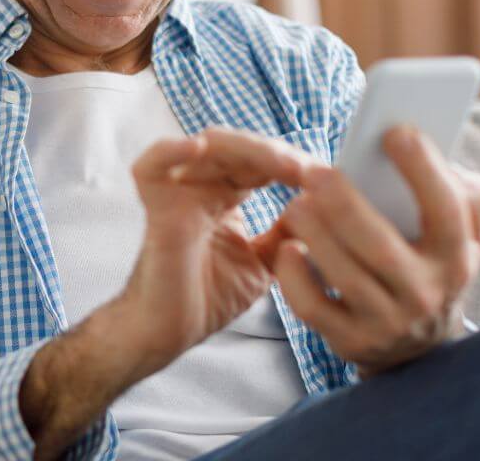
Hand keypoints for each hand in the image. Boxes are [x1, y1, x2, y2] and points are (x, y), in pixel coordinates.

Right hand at [114, 126, 307, 374]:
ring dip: (248, 148)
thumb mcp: (264, 263)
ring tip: (282, 163)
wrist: (171, 333)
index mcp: (225, 194)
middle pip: (238, 146)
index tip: (328, 177)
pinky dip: (170, 150)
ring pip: (208, 146)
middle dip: (277, 153)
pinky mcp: (158, 208)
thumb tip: (323, 211)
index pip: (260, 162)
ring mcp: (178, 193)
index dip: (292, 163)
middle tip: (309, 170)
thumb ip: (287, 235)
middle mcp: (201, 187)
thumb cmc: (208, 298)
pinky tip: (197, 147)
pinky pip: (151, 167)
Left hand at [255, 125, 479, 377]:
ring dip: (314, 233)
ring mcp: (388, 322)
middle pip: (381, 247)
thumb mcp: (465, 234)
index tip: (393, 131)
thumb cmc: (433, 263)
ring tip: (296, 204)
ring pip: (345, 276)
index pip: (448, 208)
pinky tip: (286, 248)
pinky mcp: (351, 341)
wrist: (420, 346)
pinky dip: (294, 278)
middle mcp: (426, 292)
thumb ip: (466, 193)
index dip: (423, 168)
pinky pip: (313, 308)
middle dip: (344, 205)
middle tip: (315, 171)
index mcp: (457, 254)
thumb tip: (437, 153)